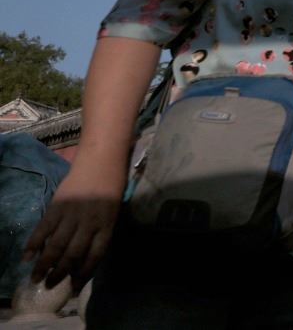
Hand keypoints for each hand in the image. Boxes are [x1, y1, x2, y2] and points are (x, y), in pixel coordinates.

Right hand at [22, 163, 124, 288]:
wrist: (100, 160)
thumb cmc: (110, 187)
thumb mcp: (112, 211)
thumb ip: (100, 232)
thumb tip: (82, 257)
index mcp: (107, 224)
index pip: (96, 255)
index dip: (84, 273)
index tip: (74, 287)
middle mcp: (89, 222)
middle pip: (73, 254)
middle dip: (61, 273)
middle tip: (50, 286)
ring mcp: (72, 214)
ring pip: (56, 245)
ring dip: (44, 264)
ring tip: (36, 278)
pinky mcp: (57, 206)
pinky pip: (43, 229)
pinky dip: (34, 244)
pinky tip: (27, 257)